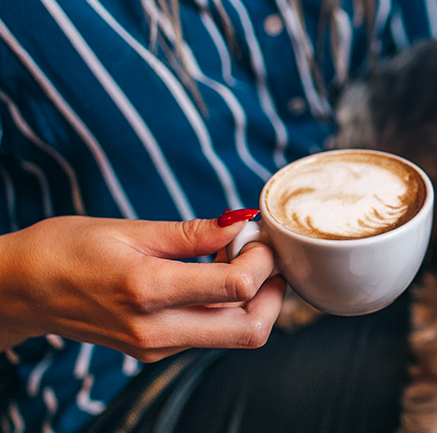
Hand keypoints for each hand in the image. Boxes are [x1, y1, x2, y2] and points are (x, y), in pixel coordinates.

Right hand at [0, 214, 284, 361]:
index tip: (255, 234)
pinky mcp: (154, 352)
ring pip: (235, 336)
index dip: (262, 259)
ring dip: (253, 300)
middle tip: (265, 256)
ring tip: (235, 259)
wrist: (20, 289)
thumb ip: (192, 233)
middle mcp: (156, 330)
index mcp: (148, 290)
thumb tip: (241, 221)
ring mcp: (156, 347)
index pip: (238, 287)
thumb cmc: (67, 249)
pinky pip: (210, 335)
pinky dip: (228, 308)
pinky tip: (212, 276)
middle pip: (251, 329)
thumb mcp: (130, 230)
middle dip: (274, 292)